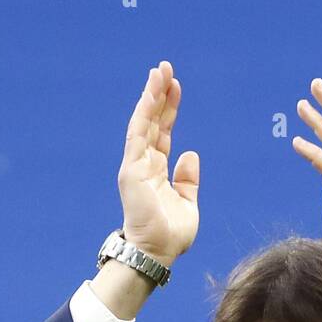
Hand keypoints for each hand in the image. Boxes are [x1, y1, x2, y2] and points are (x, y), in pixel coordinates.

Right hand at [118, 61, 199, 265]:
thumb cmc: (171, 236)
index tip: (175, 88)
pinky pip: (138, 133)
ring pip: (143, 122)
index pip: (162, 134)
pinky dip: (145, 112)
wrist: (158, 253)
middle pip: (152, 122)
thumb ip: (188, 180)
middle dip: (158, 95)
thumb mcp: (188, 204)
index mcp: (157, 172)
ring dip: (151, 96)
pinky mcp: (131, 169)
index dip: (169, 110)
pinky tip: (152, 93)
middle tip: (165, 68)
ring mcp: (136, 165)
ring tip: (159, 71)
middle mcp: (144, 165)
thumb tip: (190, 155)